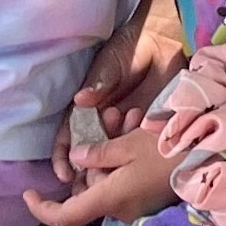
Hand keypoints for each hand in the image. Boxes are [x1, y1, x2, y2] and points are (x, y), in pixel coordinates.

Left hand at [26, 126, 175, 225]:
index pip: (65, 217)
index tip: (29, 192)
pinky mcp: (149, 197)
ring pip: (107, 180)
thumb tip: (77, 158)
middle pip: (89, 188)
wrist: (214, 157)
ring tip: (127, 116)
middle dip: (91, 157)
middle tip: (107, 118)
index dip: (42, 208)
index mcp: (110, 198)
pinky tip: (137, 130)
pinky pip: (125, 180)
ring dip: (111, 151)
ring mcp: (137, 205)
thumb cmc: (169, 149)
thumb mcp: (128, 145)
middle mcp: (121, 208)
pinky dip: (125, 159)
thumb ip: (97, 154)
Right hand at [51, 20, 190, 182]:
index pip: (69, 138)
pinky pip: (136, 146)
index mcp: (86, 108)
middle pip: (89, 155)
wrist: (162, 43)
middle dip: (88, 171)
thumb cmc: (130, 48)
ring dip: (113, 159)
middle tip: (92, 182)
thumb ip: (99, 83)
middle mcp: (102, 122)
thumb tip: (81, 100)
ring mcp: (124, 128)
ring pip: (113, 154)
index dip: (64, 157)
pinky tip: (137, 146)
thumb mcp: (110, 64)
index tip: (65, 173)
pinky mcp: (145, 128)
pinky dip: (135, 150)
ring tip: (119, 153)